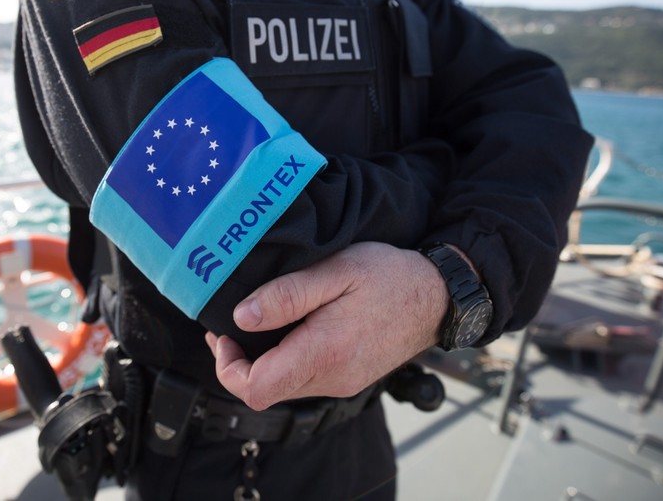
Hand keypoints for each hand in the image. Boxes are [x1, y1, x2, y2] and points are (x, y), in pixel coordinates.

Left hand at [204, 241, 448, 410]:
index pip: (255, 388)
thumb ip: (287, 295)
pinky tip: (287, 330)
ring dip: (263, 361)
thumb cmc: (389, 277)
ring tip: (257, 322)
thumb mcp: (336, 271)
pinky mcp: (349, 378)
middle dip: (240, 362)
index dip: (228, 366)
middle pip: (265, 391)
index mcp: (324, 354)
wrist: (438, 297)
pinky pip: (305, 379)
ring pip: (284, 387)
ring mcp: (342, 382)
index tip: (224, 334)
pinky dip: (286, 360)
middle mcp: (332, 379)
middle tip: (231, 325)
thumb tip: (242, 318)